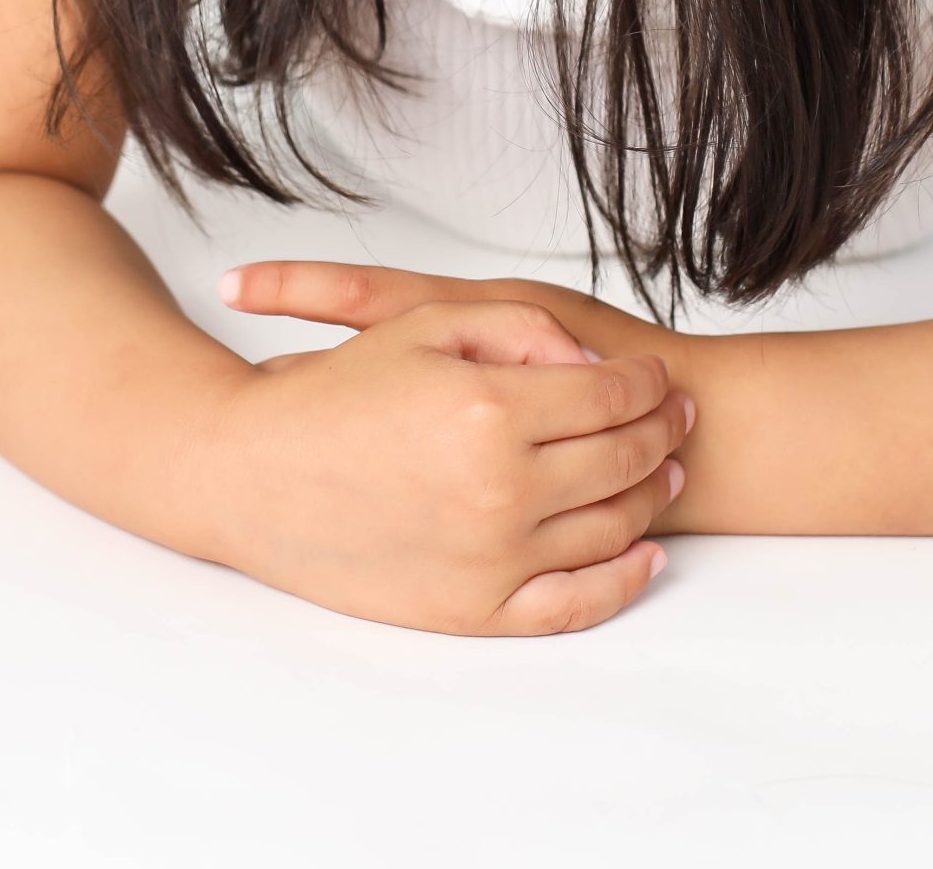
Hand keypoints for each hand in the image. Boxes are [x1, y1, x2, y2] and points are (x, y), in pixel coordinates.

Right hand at [210, 264, 693, 636]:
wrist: (253, 474)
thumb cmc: (334, 394)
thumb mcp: (425, 322)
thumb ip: (520, 330)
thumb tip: (596, 369)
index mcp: (488, 409)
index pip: (610, 396)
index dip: (647, 382)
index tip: (658, 374)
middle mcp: (497, 490)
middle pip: (621, 460)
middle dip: (661, 431)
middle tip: (679, 415)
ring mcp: (488, 559)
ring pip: (610, 530)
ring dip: (651, 496)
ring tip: (665, 469)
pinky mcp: (471, 611)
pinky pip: (573, 604)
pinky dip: (622, 580)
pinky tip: (643, 553)